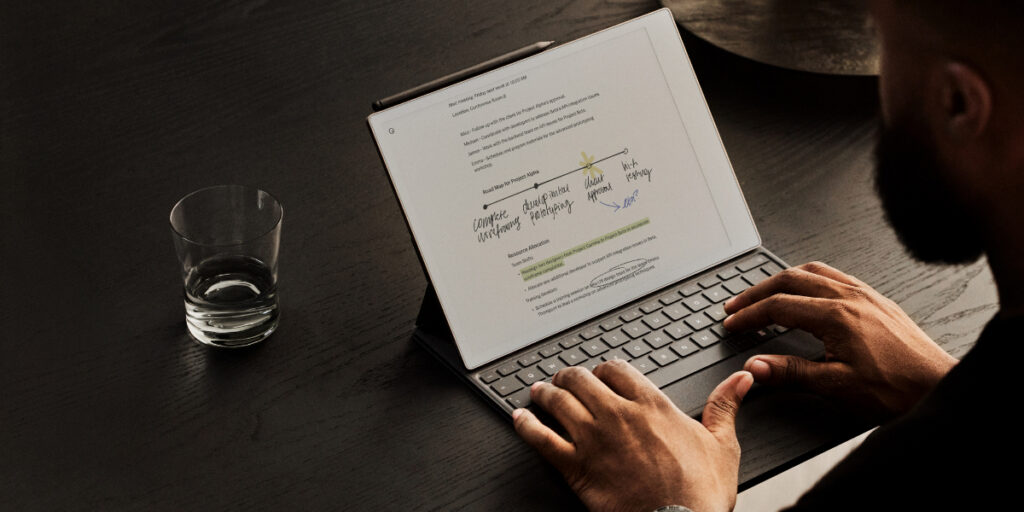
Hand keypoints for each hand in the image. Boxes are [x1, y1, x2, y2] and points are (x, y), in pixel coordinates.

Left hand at [513, 360, 753, 511]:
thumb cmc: (699, 493)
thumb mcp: (722, 445)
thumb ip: (725, 406)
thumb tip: (741, 380)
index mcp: (652, 405)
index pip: (616, 368)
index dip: (604, 368)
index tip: (600, 373)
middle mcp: (618, 415)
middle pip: (581, 379)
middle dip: (569, 376)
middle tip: (563, 378)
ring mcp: (593, 439)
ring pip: (558, 402)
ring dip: (544, 393)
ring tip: (538, 391)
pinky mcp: (575, 466)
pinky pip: (541, 438)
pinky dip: (526, 425)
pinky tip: (519, 419)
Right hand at [723, 261, 956, 419]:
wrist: (939, 387)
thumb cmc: (897, 389)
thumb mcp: (837, 386)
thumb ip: (791, 372)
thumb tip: (756, 366)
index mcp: (837, 315)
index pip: (779, 306)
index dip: (749, 315)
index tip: (732, 324)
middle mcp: (850, 297)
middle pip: (790, 280)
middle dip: (757, 292)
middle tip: (736, 306)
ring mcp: (865, 294)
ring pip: (812, 271)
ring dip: (782, 280)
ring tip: (763, 293)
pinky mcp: (877, 299)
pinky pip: (834, 275)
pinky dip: (808, 278)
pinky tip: (806, 290)